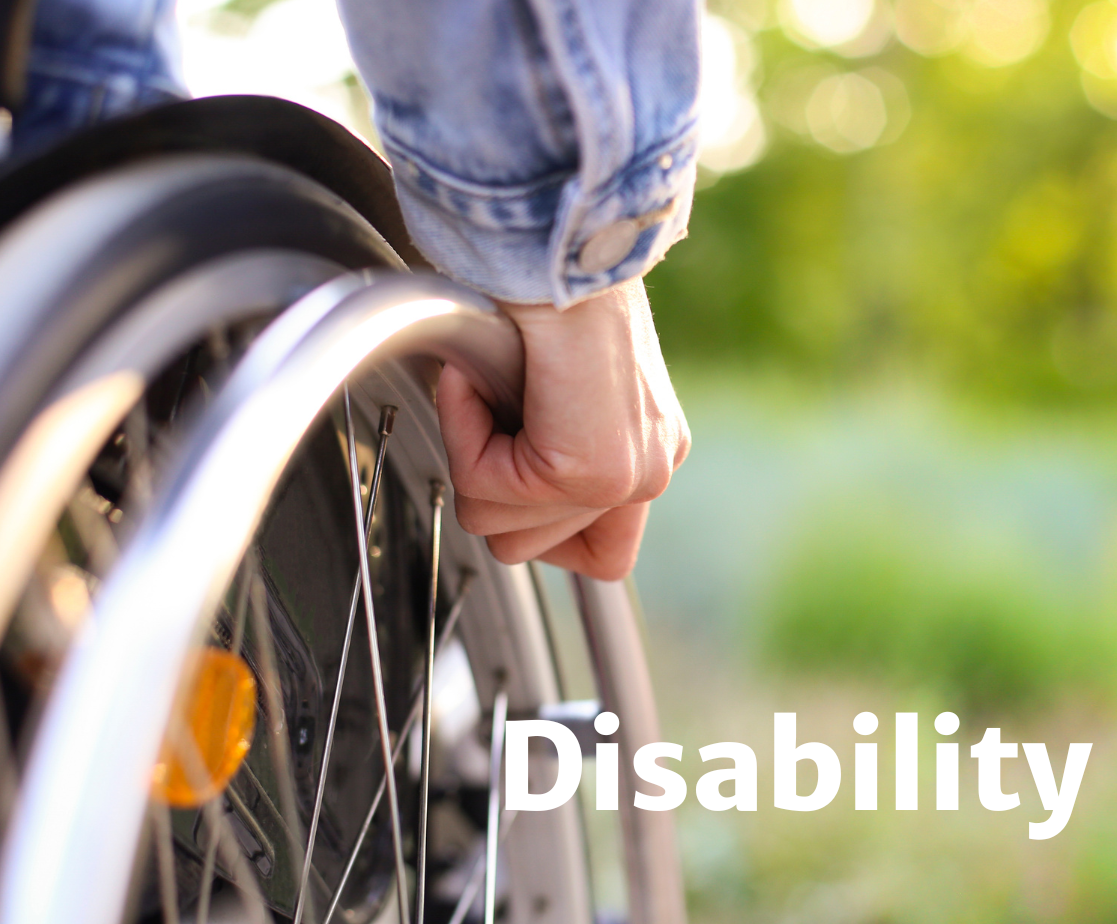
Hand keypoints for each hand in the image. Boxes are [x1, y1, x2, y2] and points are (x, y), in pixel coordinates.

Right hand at [436, 278, 689, 579]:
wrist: (553, 235)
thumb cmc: (539, 284)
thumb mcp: (551, 383)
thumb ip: (542, 446)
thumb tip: (490, 492)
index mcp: (650, 450)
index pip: (600, 555)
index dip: (530, 518)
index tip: (509, 453)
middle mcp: (652, 468)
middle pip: (532, 549)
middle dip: (489, 486)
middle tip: (496, 407)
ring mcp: (628, 474)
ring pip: (501, 532)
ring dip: (473, 454)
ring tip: (494, 385)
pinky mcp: (589, 469)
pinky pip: (486, 491)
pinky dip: (464, 430)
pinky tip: (481, 378)